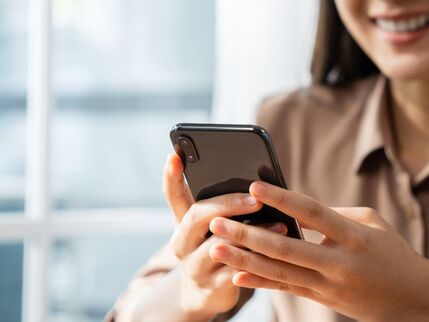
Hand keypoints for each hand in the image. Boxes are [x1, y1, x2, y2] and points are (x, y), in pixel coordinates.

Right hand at [162, 155, 285, 319]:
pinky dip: (258, 261)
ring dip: (252, 234)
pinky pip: (237, 272)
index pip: (173, 195)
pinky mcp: (213, 288)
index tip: (174, 156)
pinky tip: (277, 254)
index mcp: (182, 222)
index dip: (171, 177)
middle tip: (254, 199)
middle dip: (227, 204)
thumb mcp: (208, 228)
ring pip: (220, 246)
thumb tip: (254, 182)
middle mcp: (182, 243)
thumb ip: (221, 207)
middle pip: (197, 216)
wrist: (201, 294)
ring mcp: (194, 266)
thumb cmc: (211, 249)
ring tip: (279, 224)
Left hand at [208, 181, 428, 321]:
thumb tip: (293, 207)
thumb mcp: (369, 223)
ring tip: (216, 248)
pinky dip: (259, 283)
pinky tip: (235, 277)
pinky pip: (285, 289)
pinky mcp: (320, 298)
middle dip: (247, 235)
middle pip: (285, 247)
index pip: (312, 213)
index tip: (254, 186)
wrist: (411, 299)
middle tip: (217, 222)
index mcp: (353, 237)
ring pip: (279, 272)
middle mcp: (337, 263)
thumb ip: (331, 214)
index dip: (282, 199)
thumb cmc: (390, 252)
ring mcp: (327, 285)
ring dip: (244, 260)